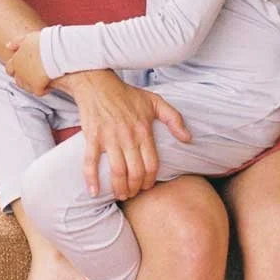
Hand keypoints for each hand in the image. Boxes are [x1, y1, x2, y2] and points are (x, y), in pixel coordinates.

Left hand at [5, 31, 49, 95]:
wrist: (55, 49)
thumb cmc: (43, 42)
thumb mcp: (28, 38)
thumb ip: (17, 43)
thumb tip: (8, 46)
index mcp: (15, 60)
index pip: (9, 69)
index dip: (16, 69)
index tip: (24, 67)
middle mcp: (19, 72)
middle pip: (18, 80)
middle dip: (25, 78)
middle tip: (35, 74)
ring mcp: (27, 80)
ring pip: (27, 87)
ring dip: (33, 84)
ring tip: (43, 79)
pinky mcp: (37, 86)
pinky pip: (39, 92)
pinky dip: (44, 89)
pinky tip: (49, 85)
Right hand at [57, 70, 190, 199]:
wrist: (98, 84)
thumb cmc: (127, 94)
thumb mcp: (155, 101)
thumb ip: (174, 119)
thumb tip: (188, 139)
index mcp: (143, 131)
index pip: (151, 164)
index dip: (150, 180)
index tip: (147, 186)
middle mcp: (128, 137)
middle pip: (135, 172)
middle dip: (135, 188)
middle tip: (133, 194)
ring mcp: (109, 138)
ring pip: (116, 171)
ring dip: (119, 188)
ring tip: (120, 195)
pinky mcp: (92, 138)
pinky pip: (90, 162)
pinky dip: (91, 179)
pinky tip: (94, 192)